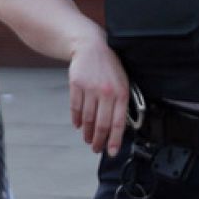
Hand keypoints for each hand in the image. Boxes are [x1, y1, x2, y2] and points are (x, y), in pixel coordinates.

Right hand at [68, 37, 130, 155]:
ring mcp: (90, 89)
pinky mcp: (76, 85)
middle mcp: (106, 92)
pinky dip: (76, 120)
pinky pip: (75, 108)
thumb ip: (122, 102)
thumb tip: (119, 126)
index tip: (111, 151)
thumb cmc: (110, 66)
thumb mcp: (123, 82)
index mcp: (121, 93)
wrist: (91, 46)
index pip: (118, 123)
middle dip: (99, 140)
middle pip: (101, 124)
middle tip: (96, 148)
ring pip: (87, 119)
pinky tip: (78, 126)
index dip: (114, 140)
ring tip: (88, 139)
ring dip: (87, 132)